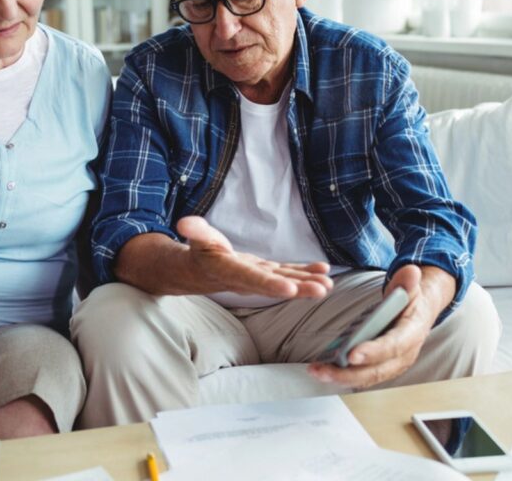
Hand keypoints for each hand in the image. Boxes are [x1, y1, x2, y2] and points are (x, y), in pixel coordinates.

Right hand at [177, 216, 332, 299]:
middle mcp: (248, 280)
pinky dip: (305, 273)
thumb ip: (195, 231)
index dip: (269, 284)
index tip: (288, 289)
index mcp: (230, 271)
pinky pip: (288, 274)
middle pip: (275, 285)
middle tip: (321, 290)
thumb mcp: (196, 238)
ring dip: (307, 284)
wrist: (202, 271)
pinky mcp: (267, 274)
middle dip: (299, 288)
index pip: (251, 278)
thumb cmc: (200, 252)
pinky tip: (323, 271)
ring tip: (327, 285)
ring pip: (286, 282)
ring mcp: (260, 278)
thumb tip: (184, 222)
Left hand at [306, 264, 451, 388]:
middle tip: (324, 370)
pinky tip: (323, 371)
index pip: (393, 346)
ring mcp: (393, 365)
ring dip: (341, 378)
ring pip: (367, 378)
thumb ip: (407, 282)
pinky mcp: (382, 368)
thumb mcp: (411, 287)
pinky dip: (343, 377)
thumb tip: (410, 272)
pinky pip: (363, 377)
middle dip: (349, 373)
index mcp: (412, 333)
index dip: (373, 352)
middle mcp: (404, 355)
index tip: (351, 355)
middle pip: (377, 370)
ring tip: (317, 371)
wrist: (419, 313)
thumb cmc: (410, 300)